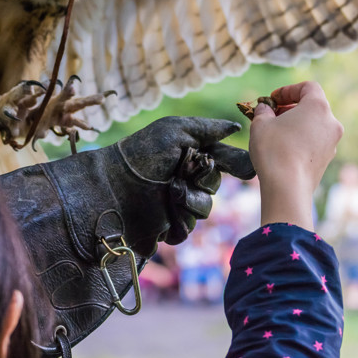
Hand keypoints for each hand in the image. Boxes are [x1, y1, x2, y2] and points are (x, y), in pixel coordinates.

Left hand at [0, 116, 251, 357]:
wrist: (112, 184)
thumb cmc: (141, 152)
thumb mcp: (174, 130)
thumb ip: (207, 129)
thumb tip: (237, 127)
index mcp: (187, 156)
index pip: (222, 160)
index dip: (235, 165)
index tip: (246, 170)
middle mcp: (183, 180)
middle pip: (215, 186)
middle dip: (205, 180)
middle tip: (186, 172)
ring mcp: (174, 205)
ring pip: (204, 210)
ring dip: (192, 201)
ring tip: (173, 192)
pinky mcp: (162, 227)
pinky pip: (185, 230)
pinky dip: (178, 220)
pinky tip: (165, 211)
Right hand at [249, 81, 342, 228]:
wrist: (287, 187)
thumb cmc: (274, 150)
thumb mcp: (260, 123)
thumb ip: (263, 110)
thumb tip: (265, 108)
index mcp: (318, 107)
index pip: (308, 87)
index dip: (288, 90)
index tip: (272, 99)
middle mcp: (331, 122)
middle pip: (312, 106)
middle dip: (291, 108)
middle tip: (271, 115)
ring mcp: (332, 143)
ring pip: (314, 125)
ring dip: (296, 124)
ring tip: (275, 132)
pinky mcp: (327, 159)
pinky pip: (315, 141)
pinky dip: (301, 139)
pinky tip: (283, 148)